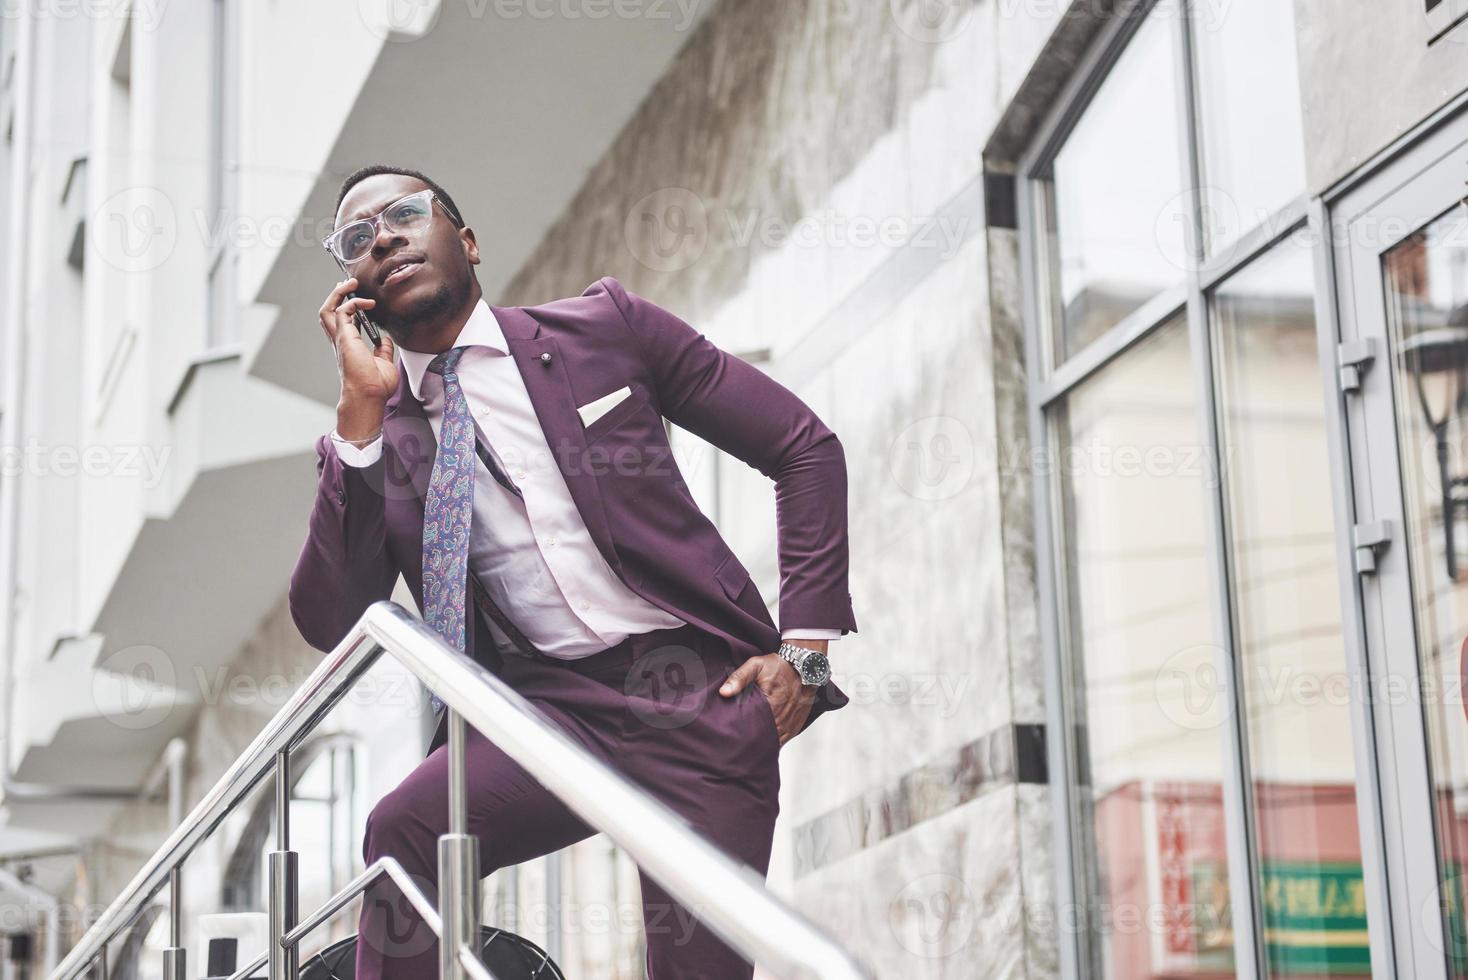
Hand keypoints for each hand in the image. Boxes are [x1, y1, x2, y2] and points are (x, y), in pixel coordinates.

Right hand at [318, 276, 395, 438]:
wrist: (369, 395)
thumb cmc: (375, 386)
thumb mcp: (383, 363)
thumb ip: (382, 349)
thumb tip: (384, 339)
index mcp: (348, 347)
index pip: (341, 322)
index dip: (346, 307)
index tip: (358, 298)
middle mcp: (341, 341)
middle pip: (328, 312)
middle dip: (336, 296)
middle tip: (348, 284)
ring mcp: (340, 339)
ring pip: (328, 309)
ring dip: (338, 294)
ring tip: (350, 284)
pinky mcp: (345, 337)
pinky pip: (343, 311)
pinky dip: (353, 302)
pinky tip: (367, 303)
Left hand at [719, 652, 817, 746]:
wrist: (806, 667)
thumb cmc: (780, 666)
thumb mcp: (756, 665)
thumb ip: (739, 678)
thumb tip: (724, 692)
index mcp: (770, 705)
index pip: (752, 728)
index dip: (742, 733)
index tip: (732, 734)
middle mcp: (781, 718)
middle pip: (763, 738)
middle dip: (751, 741)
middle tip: (737, 743)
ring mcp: (790, 724)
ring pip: (773, 742)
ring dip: (763, 743)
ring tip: (749, 745)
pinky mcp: (795, 726)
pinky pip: (783, 741)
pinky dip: (774, 743)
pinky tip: (764, 743)